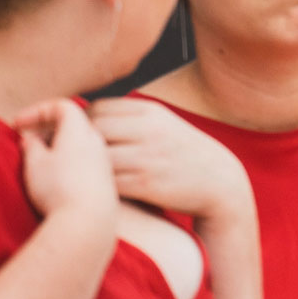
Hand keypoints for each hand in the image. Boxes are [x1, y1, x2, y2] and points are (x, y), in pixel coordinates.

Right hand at [13, 99, 118, 224]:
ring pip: (80, 143)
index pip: (63, 106)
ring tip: (37, 160)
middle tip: (26, 140)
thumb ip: (31, 146)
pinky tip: (55, 177)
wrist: (88, 222)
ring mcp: (104, 161)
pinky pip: (86, 160)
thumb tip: (32, 139)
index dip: (38, 110)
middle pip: (73, 123)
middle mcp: (97, 142)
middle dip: (47, 127)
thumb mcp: (35, 163)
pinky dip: (68, 160)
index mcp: (80, 131)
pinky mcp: (106, 180)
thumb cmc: (59, 189)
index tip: (18, 125)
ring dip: (57, 146)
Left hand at [88, 98, 252, 222]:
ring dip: (87, 168)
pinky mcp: (146, 183)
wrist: (221, 183)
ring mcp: (148, 156)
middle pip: (91, 129)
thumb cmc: (185, 156)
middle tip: (76, 161)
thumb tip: (83, 119)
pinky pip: (107, 181)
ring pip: (96, 157)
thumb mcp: (164, 125)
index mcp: (151, 111)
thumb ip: (130, 120)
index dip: (81, 124)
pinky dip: (99, 186)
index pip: (97, 108)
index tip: (79, 140)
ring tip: (85, 177)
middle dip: (78, 144)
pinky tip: (100, 191)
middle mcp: (150, 129)